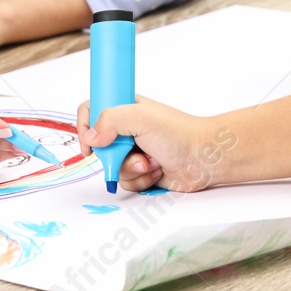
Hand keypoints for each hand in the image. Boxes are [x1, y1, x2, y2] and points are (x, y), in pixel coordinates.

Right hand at [76, 95, 238, 192]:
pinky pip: (125, 182)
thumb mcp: (140, 117)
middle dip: (113, 155)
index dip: (85, 126)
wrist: (205, 158)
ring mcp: (134, 152)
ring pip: (112, 167)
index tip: (90, 143)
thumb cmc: (177, 132)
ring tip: (151, 162)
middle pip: (99, 145)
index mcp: (125, 108)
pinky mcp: (142, 172)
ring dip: (131, 168)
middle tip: (130, 151)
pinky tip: (157, 171)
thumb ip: (110, 120)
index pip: (92, 110)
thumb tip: (91, 138)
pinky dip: (140, 180)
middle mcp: (127, 129)